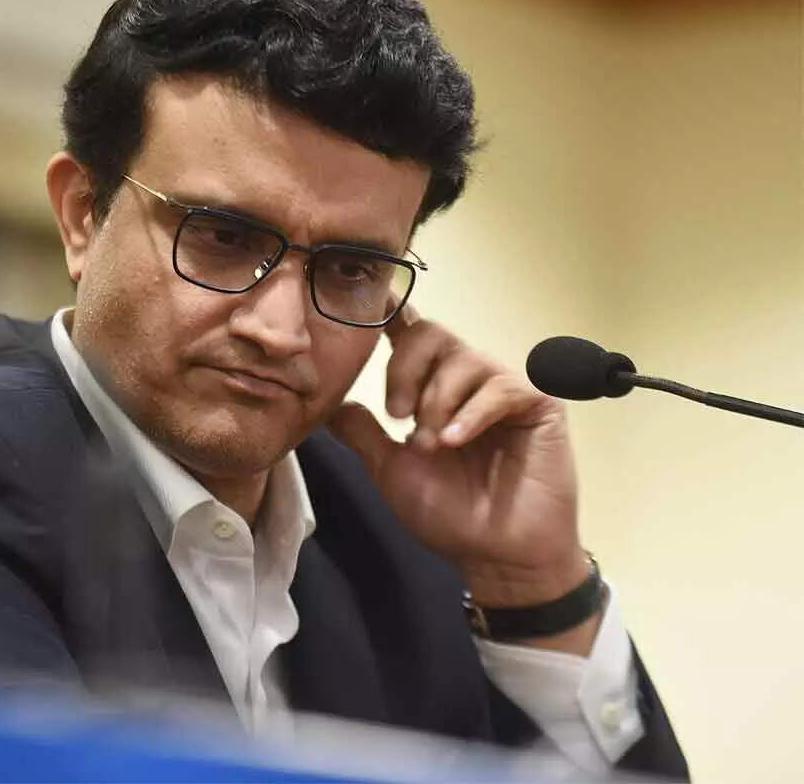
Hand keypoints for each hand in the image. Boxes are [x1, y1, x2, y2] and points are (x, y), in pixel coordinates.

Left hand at [329, 307, 590, 614]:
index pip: (411, 336)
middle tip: (396, 416)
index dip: (389, 316)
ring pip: (461, 359)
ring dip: (436, 403)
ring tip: (432, 446)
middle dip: (404, 371)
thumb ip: (363, 432)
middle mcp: (469, 379)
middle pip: (430, 334)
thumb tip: (332, 403)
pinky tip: (456, 440)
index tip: (367, 313)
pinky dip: (471, 413)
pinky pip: (499, 387)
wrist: (497, 557)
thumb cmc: (449, 514)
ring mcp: (504, 388)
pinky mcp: (538, 403)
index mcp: (434, 388)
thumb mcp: (390, 469)